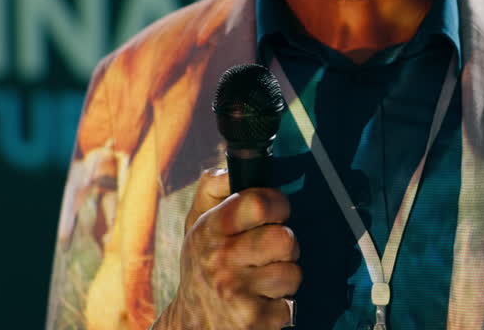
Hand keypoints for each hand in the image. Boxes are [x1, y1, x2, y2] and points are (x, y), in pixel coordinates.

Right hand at [154, 168, 300, 329]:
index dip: (278, 204)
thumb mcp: (196, 223)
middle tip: (272, 252)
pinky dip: (281, 306)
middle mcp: (221, 259)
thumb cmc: (202, 265)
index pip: (258, 203)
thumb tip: (232, 168)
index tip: (277, 212)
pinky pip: (290, 305)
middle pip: (284, 238)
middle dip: (286, 245)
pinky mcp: (252, 320)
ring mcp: (236, 292)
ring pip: (293, 273)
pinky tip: (262, 303)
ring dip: (285, 278)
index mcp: (210, 229)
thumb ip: (213, 188)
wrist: (191, 323)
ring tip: (265, 280)